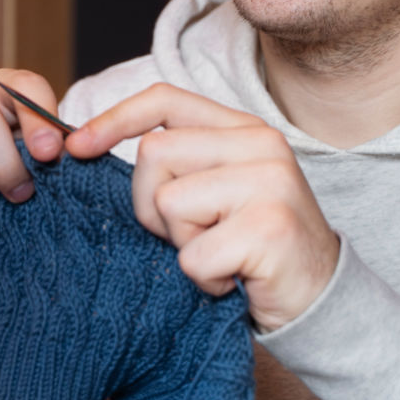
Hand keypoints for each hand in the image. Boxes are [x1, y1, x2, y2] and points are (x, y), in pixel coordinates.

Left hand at [66, 84, 339, 331]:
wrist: (323, 301)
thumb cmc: (253, 249)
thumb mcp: (216, 192)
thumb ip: (177, 165)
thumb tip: (85, 145)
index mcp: (243, 129)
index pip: (165, 99)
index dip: (114, 118)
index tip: (77, 145)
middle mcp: (260, 144)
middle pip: (154, 154)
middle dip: (151, 206)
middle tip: (192, 235)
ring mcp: (268, 182)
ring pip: (168, 204)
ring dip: (181, 244)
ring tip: (219, 254)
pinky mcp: (269, 227)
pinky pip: (192, 254)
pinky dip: (203, 278)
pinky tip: (232, 278)